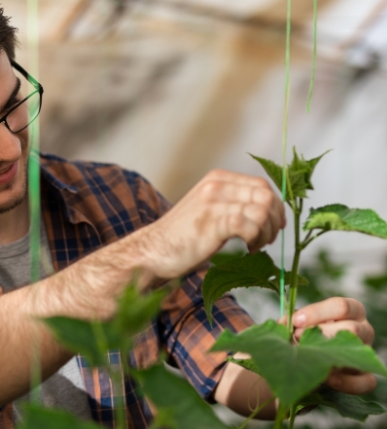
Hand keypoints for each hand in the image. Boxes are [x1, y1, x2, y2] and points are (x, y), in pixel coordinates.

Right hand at [145, 169, 285, 279]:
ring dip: (266, 233)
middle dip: (274, 221)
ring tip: (254, 246)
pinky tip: (246, 250)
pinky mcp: (211, 223)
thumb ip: (233, 202)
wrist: (152, 251)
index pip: (262, 185)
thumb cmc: (183, 236)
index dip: (275, 208)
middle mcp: (216, 185)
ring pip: (262, 211)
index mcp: (217, 178)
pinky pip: (247, 225)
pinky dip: (254, 239)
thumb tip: (269, 211)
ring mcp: (212, 203)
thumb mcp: (208, 208)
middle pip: (266, 196)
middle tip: (264, 240)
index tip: (272, 227)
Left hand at [292, 297, 375, 394]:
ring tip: (308, 357)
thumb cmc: (306, 331)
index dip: (316, 313)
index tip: (295, 320)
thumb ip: (294, 320)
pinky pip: (365, 381)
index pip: (341, 306)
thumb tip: (283, 324)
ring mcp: (366, 354)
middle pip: (352, 329)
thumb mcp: (300, 321)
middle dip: (321, 334)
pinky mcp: (367, 376)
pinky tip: (325, 378)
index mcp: (351, 310)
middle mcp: (364, 329)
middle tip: (297, 339)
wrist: (310, 356)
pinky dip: (345, 382)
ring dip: (329, 355)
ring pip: (357, 353)